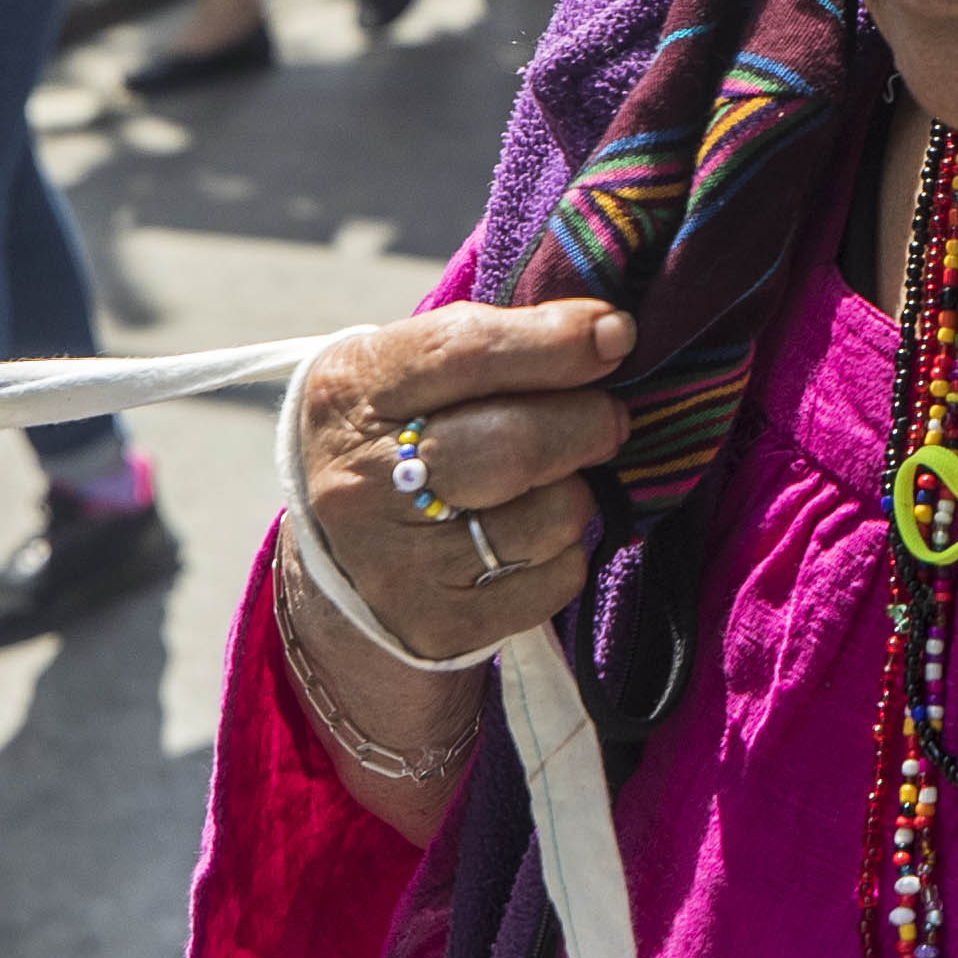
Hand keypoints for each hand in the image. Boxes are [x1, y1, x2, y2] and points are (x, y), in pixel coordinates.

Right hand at [294, 300, 632, 667]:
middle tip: (608, 417)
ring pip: (548, 516)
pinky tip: (534, 539)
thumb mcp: (409, 372)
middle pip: (514, 444)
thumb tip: (610, 333)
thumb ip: (494, 345)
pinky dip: (566, 553)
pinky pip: (554, 579)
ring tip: (554, 483)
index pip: (465, 352)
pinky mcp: (436, 625)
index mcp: (354, 391)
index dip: (556, 340)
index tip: (616, 334)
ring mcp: (394, 562)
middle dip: (588, 422)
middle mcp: (359, 481)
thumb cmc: (401, 437)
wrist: (341, 557)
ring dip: (576, 492)